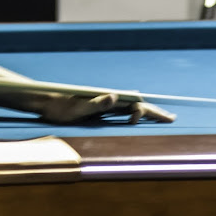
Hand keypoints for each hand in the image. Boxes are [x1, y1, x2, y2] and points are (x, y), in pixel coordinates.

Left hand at [39, 92, 176, 123]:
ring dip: (146, 112)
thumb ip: (96, 103)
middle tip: (172, 118)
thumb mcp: (77, 108)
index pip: (132, 103)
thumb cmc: (58, 107)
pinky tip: (136, 118)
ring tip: (160, 117)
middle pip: (135, 104)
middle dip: (153, 111)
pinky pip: (119, 112)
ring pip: (129, 107)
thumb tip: (114, 95)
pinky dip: (132, 114)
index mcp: (105, 98)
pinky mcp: (96, 109)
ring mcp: (102, 104)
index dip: (142, 111)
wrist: (43, 102)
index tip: (134, 119)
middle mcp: (106, 99)